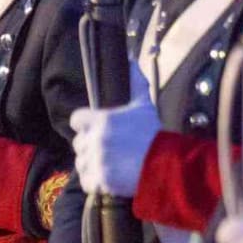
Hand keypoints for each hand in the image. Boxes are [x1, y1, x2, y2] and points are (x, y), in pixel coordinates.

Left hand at [70, 62, 158, 197]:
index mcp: (102, 120)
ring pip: (81, 164)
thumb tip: (130, 59)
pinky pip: (87, 182)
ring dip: (91, 165)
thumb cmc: (154, 134)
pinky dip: (95, 183)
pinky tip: (108, 179)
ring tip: (109, 165)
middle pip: (78, 143)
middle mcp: (96, 140)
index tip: (92, 129)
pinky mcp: (100, 181)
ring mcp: (97, 161)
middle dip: (89, 146)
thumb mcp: (144, 105)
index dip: (83, 124)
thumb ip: (134, 82)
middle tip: (107, 150)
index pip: (76, 120)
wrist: (166, 165)